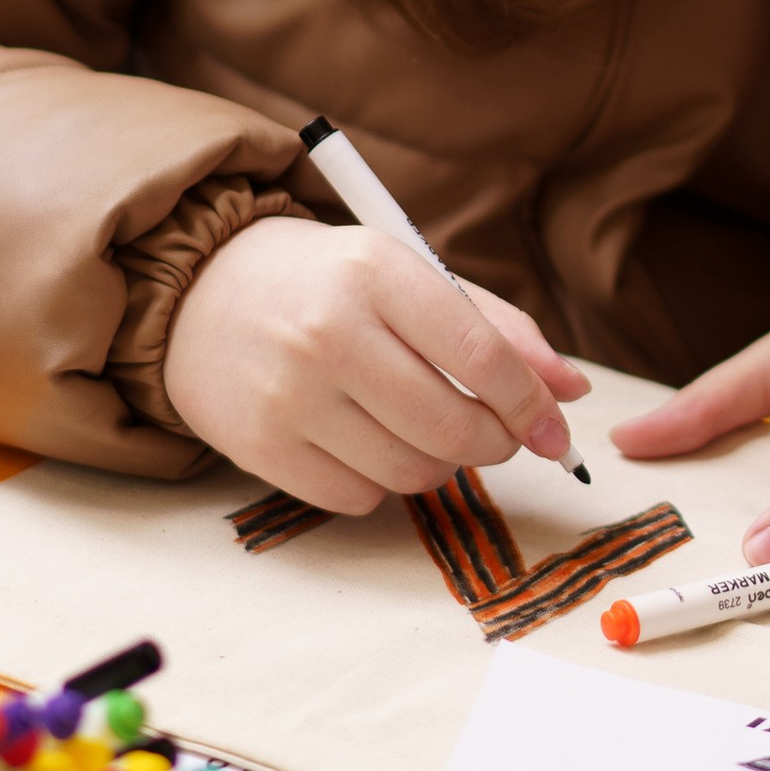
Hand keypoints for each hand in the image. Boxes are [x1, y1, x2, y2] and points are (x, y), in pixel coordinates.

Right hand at [162, 216, 589, 519]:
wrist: (199, 294)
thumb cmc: (325, 284)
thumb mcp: (407, 274)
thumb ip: (496, 327)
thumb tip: (570, 392)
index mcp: (377, 272)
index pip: (484, 356)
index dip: (531, 404)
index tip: (551, 427)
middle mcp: (331, 332)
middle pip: (454, 428)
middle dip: (495, 443)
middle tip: (494, 434)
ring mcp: (291, 395)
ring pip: (412, 473)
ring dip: (440, 466)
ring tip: (423, 431)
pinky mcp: (260, 447)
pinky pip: (359, 499)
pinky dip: (380, 484)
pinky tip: (364, 443)